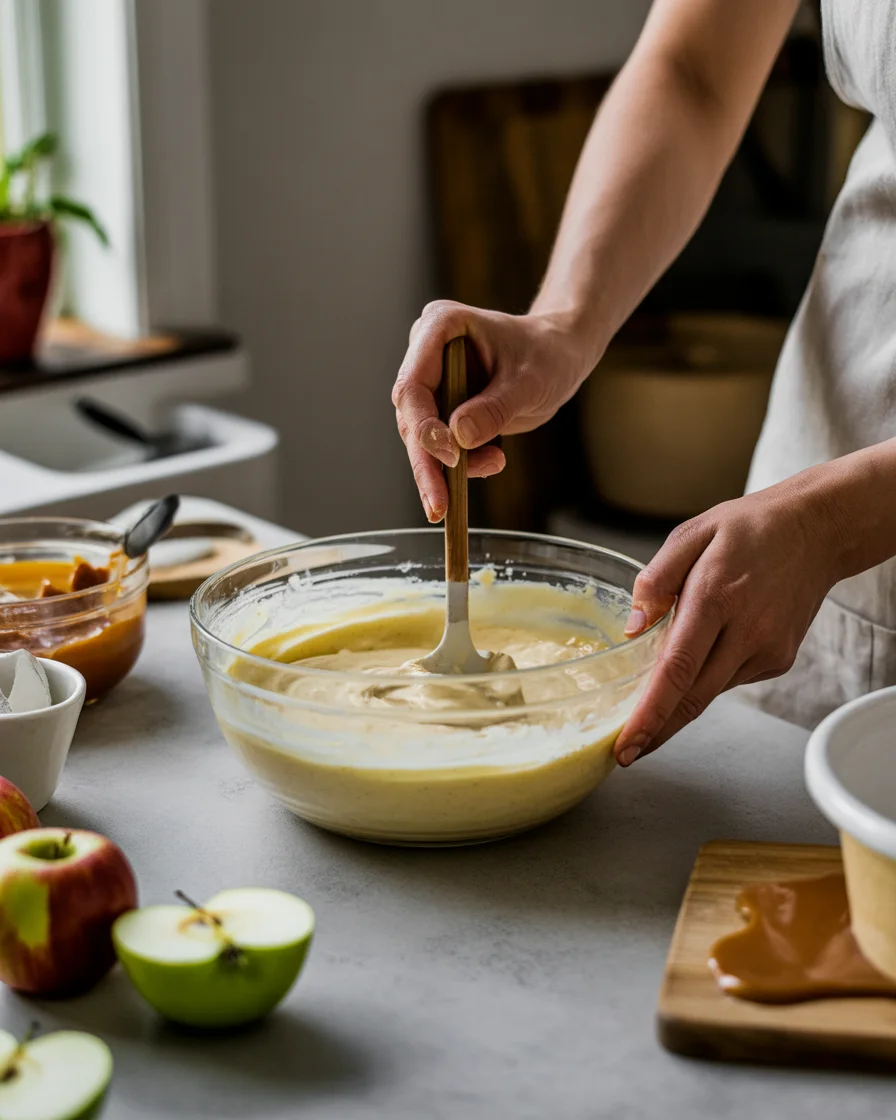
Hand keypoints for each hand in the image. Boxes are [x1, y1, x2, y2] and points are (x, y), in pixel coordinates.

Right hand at [392, 301, 594, 521]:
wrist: (558, 354)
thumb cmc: (547, 354)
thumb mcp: (529, 381)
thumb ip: (495, 408)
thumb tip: (458, 440)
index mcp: (439, 327)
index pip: (413, 385)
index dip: (425, 427)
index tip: (450, 459)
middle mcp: (425, 353)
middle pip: (411, 416)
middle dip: (427, 462)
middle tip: (440, 505)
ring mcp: (431, 381)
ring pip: (421, 438)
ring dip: (447, 468)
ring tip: (494, 465)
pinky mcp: (441, 408)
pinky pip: (439, 445)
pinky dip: (459, 466)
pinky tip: (492, 462)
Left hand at [613, 468, 846, 766]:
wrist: (816, 531)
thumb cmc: (750, 529)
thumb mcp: (693, 534)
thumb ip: (656, 579)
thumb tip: (632, 628)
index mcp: (716, 597)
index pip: (678, 668)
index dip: (651, 712)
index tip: (629, 742)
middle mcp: (747, 631)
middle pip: (694, 698)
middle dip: (657, 731)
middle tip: (626, 752)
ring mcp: (768, 650)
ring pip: (711, 692)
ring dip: (679, 703)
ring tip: (652, 701)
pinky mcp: (779, 660)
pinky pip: (730, 679)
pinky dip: (706, 679)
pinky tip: (703, 655)